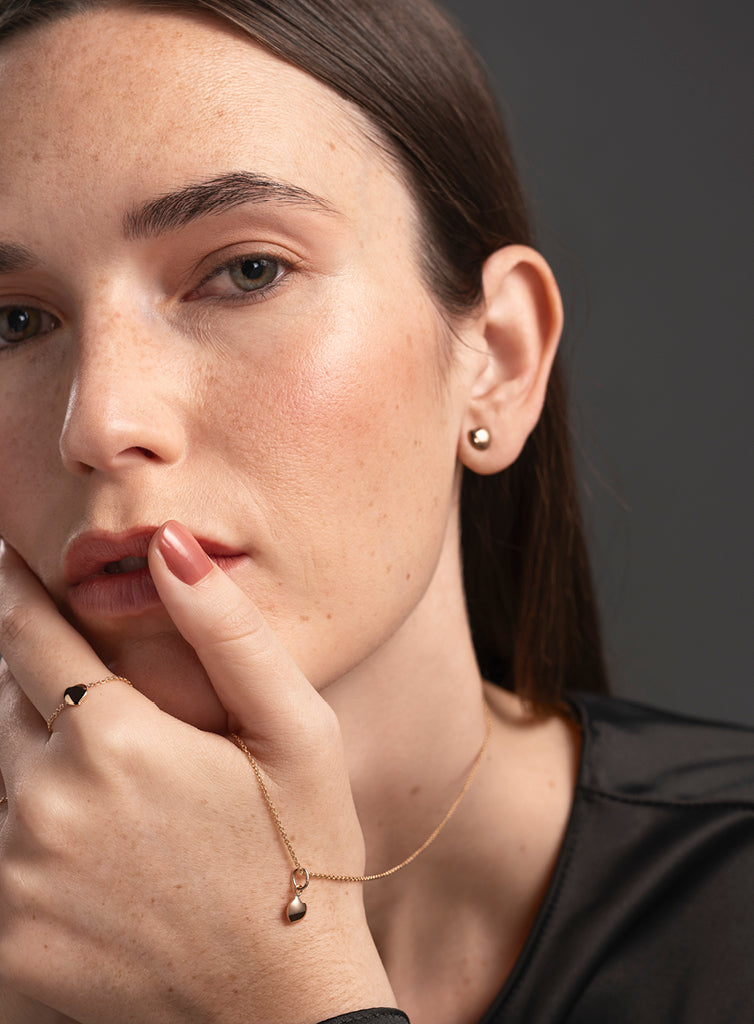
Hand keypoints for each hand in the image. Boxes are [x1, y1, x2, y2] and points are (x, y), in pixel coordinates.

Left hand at [0, 523, 393, 1023]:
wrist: (281, 1008)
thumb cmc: (301, 854)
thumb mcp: (297, 731)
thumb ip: (227, 631)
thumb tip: (166, 549)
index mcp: (115, 741)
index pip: (28, 634)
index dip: (12, 587)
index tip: (1, 557)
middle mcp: (45, 805)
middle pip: (2, 706)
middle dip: (32, 685)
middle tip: (94, 703)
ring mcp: (15, 880)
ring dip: (31, 761)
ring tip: (108, 785)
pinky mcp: (4, 943)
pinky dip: (24, 833)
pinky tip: (92, 849)